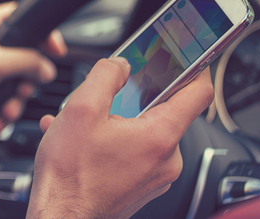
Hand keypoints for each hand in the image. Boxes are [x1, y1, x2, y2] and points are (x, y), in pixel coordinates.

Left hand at [0, 2, 65, 139]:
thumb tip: (46, 66)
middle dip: (25, 78)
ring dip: (13, 99)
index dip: (41, 32)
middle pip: (20, 54)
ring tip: (6, 110)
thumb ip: (26, 61)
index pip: (20, 16)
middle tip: (24, 88)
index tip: (54, 50)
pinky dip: (1, 108)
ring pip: (11, 79)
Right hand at [28, 57, 213, 218]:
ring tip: (83, 125)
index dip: (195, 68)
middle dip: (133, 99)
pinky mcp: (141, 186)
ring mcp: (155, 176)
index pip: (198, 94)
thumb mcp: (81, 109)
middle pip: (163, 112)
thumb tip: (120, 65)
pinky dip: (110, 141)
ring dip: (114, 121)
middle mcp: (166, 159)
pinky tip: (82, 141)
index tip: (189, 56)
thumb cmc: (70, 173)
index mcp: (159, 136)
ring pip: (143, 132)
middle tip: (105, 97)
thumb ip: (105, 76)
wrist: (61, 215)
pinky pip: (133, 152)